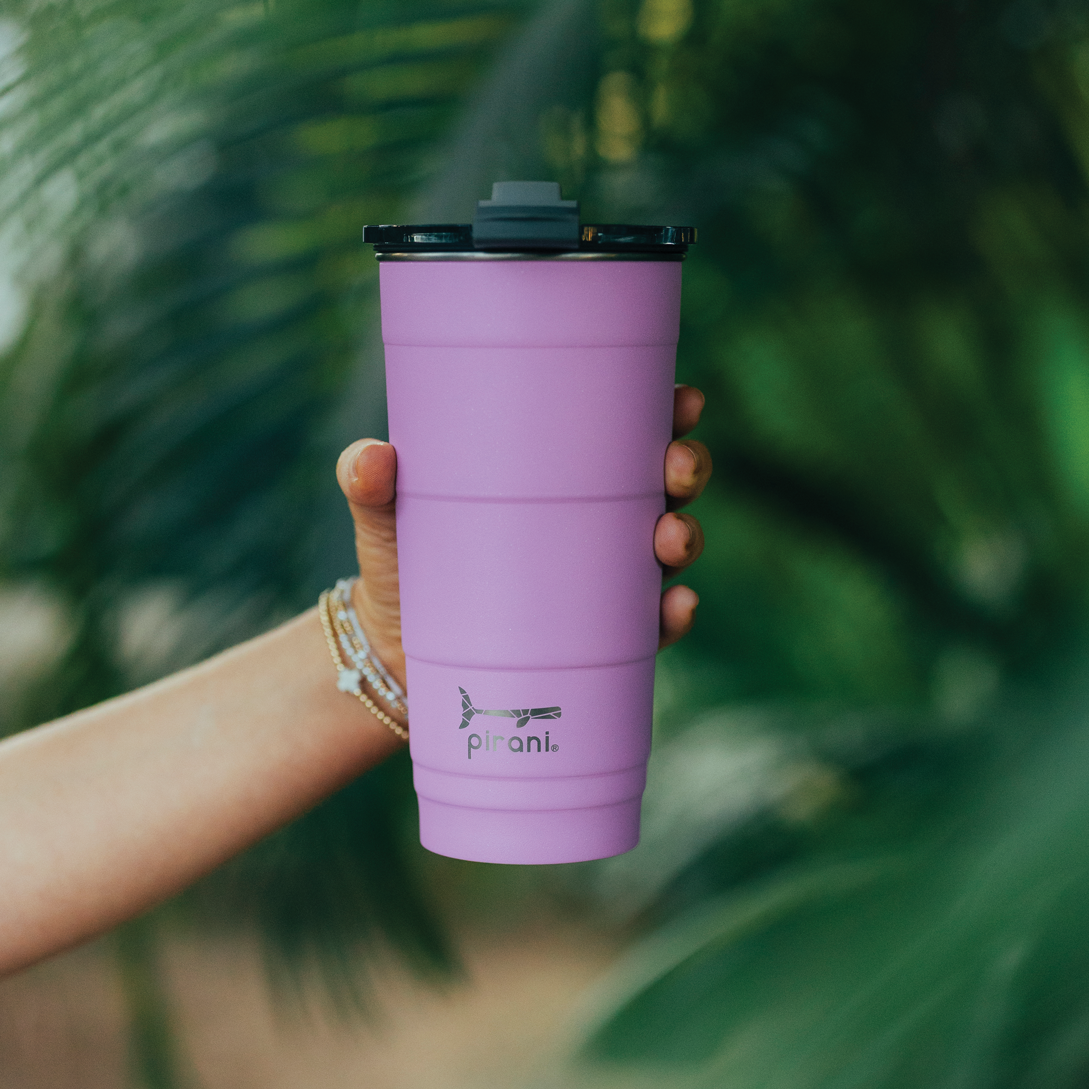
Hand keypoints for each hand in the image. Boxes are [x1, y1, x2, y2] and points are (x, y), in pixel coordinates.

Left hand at [336, 384, 711, 685]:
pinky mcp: (597, 636)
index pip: (624, 432)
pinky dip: (673, 616)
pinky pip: (650, 625)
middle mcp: (591, 522)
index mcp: (557, 475)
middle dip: (686, 467)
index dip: (667, 411)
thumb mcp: (388, 515)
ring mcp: (601, 580)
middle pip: (663, 484)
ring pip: (667, 548)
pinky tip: (676, 607)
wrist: (395, 649)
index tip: (681, 397)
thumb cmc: (401, 560)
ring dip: (685, 538)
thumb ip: (371, 483)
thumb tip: (370, 459)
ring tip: (669, 538)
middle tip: (673, 467)